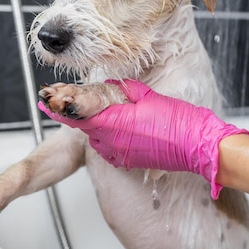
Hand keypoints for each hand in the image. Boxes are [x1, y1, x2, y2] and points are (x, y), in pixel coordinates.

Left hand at [38, 80, 248, 198]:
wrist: (198, 147)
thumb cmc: (179, 122)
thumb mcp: (149, 97)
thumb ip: (126, 91)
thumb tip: (113, 88)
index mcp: (115, 123)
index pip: (78, 113)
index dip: (62, 104)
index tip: (50, 97)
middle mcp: (112, 142)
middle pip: (84, 125)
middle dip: (76, 111)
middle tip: (67, 98)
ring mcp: (120, 154)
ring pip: (95, 136)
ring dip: (92, 123)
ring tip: (94, 109)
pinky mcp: (128, 161)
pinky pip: (108, 146)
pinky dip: (106, 135)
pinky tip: (115, 125)